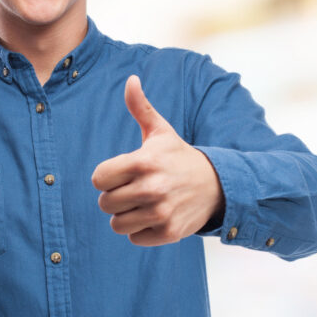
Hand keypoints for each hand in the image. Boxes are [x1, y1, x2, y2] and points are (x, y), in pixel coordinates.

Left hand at [91, 75, 223, 245]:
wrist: (217, 186)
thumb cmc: (178, 157)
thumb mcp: (161, 132)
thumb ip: (141, 108)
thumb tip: (131, 79)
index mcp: (143, 162)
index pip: (98, 179)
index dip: (106, 177)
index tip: (122, 174)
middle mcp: (152, 188)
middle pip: (105, 203)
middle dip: (115, 197)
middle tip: (135, 189)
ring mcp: (161, 212)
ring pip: (117, 224)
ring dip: (126, 216)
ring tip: (143, 204)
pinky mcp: (169, 232)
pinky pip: (134, 237)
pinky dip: (141, 230)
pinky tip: (155, 216)